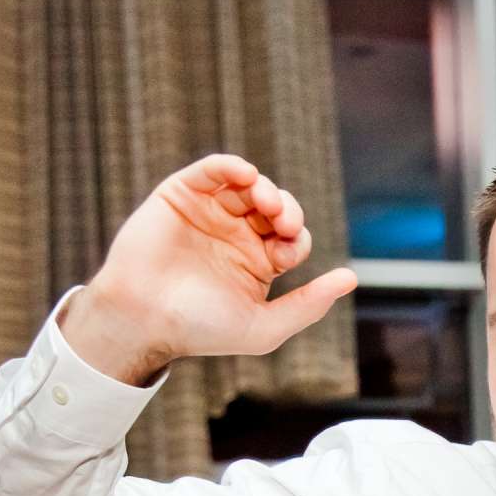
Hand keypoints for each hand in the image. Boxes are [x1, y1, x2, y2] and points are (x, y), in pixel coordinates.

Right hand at [60, 153, 358, 382]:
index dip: (297, 237)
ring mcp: (209, 213)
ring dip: (264, 187)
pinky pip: (212, 170)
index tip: (286, 250)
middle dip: (286, 209)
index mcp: (257, 263)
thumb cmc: (201, 329)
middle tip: (282, 220)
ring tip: (265, 202)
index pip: (293, 238)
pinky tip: (244, 174)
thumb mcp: (264, 327)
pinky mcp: (181, 195)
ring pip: (247, 185)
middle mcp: (236, 235)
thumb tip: (351, 279)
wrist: (144, 319)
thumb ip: (309, 306)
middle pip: (276, 207)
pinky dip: (230, 166)